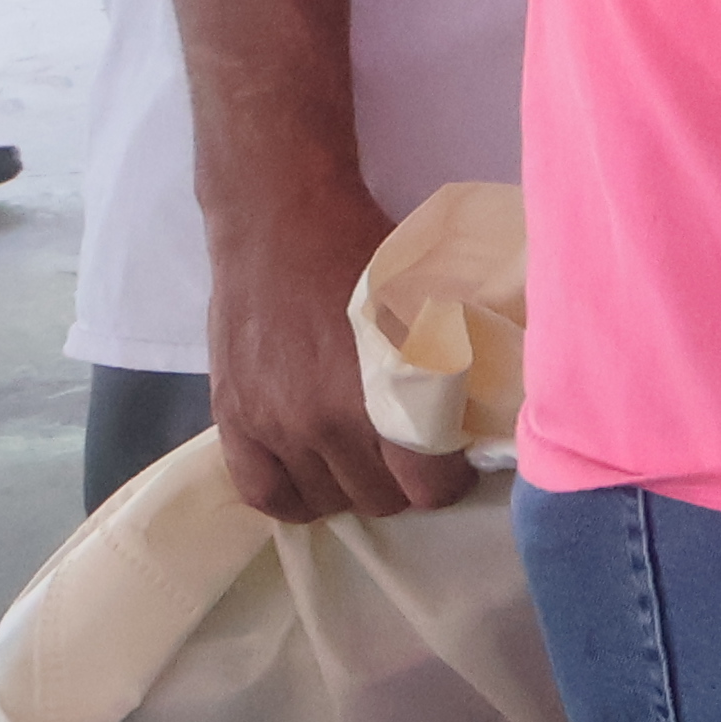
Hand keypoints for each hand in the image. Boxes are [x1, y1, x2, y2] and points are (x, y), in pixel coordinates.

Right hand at [204, 174, 479, 524]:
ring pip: (325, 500)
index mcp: (385, 392)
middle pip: (378, 498)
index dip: (448, 479)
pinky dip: (294, 497)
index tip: (454, 459)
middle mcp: (325, 420)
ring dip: (352, 486)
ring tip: (366, 457)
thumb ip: (454, 365)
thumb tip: (487, 414)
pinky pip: (263, 494)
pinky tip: (316, 478)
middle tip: (411, 452)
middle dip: (403, 482)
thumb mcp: (432, 305)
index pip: (427, 486)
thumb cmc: (367, 253)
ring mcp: (273, 424)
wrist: (281, 222)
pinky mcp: (233, 418)